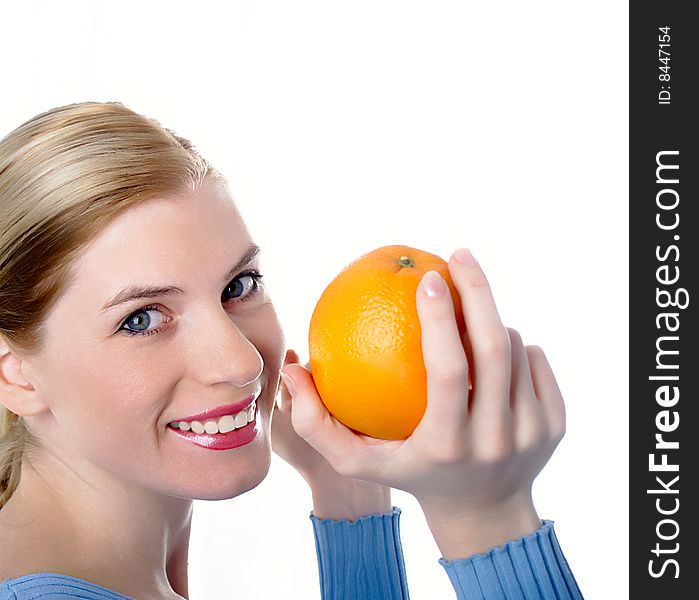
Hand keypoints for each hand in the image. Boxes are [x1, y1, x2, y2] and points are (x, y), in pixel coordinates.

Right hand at [280, 248, 565, 556]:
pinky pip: (536, 360)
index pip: (450, 371)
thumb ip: (315, 422)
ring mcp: (533, 433)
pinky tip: (491, 350)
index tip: (427, 278)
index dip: (439, 319)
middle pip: (496, 347)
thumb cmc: (409, 475)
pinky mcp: (555, 426)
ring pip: (518, 348)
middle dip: (479, 290)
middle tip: (458, 256)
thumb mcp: (355, 461)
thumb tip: (293, 369)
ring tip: (466, 316)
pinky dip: (515, 344)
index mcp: (449, 446)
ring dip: (491, 319)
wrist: (483, 511)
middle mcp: (498, 440)